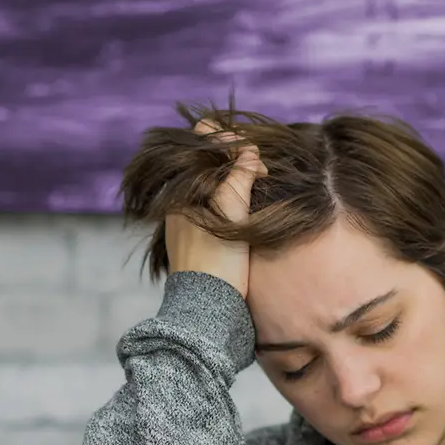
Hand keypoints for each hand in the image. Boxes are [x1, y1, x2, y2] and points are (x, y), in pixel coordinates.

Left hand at [164, 118, 266, 298]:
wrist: (208, 304)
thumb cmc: (216, 254)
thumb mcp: (230, 206)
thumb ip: (239, 173)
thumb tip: (249, 151)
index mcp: (181, 188)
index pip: (202, 145)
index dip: (229, 140)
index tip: (252, 151)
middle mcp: (181, 200)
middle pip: (212, 164)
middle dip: (238, 160)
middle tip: (263, 171)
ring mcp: (188, 219)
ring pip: (216, 185)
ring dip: (239, 179)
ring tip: (260, 183)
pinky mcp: (198, 237)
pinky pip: (216, 205)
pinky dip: (233, 199)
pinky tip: (249, 206)